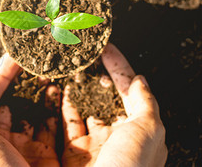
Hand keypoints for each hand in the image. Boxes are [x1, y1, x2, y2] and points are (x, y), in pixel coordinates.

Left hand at [0, 54, 59, 166]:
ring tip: (49, 75)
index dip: (1, 76)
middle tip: (36, 63)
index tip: (14, 55)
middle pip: (14, 103)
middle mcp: (3, 142)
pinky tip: (60, 94)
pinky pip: (53, 127)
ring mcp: (27, 149)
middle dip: (24, 82)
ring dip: (41, 93)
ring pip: (35, 112)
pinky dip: (57, 109)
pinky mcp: (48, 157)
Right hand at [62, 43, 166, 165]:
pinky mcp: (69, 157)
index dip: (118, 67)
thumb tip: (141, 79)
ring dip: (73, 91)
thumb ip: (145, 103)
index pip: (129, 91)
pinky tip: (53, 94)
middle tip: (81, 57)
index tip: (106, 46)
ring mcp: (91, 148)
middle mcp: (115, 140)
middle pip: (103, 99)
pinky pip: (62, 127)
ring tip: (64, 71)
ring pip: (80, 111)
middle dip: (93, 77)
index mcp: (137, 134)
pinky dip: (57, 109)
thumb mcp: (148, 133)